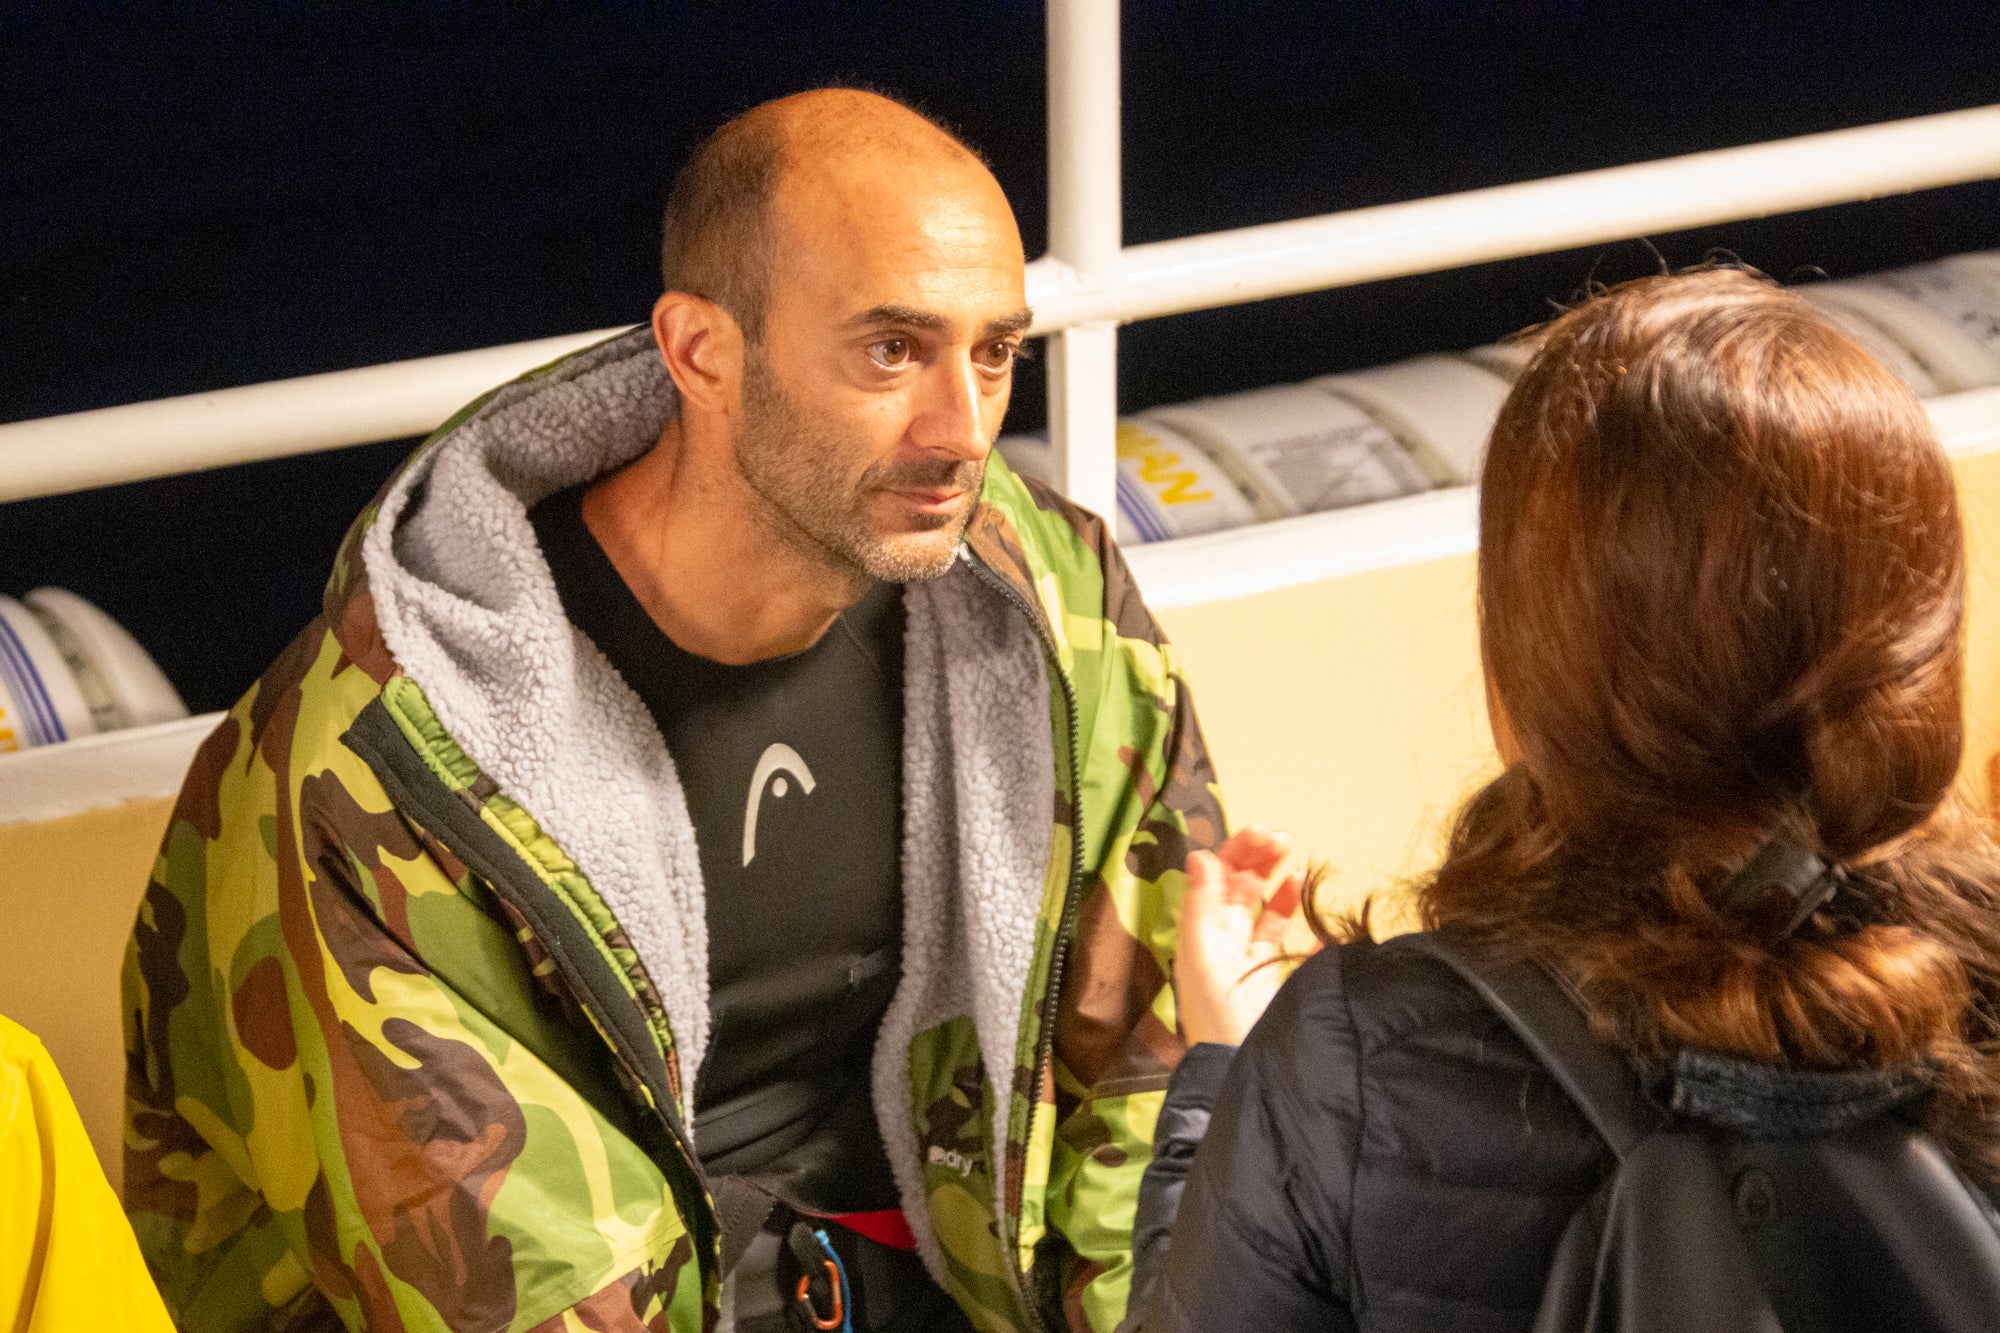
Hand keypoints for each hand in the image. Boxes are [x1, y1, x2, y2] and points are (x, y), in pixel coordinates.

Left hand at [1173, 827, 1309, 1046]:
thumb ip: (1201, 903)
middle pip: (1244, 891)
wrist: (1239, 1064)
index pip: (1220, 879)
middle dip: (1262, 861)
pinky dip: (1304, 933)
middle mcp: (1226, 942)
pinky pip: (1291, 950)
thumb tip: (1201, 855)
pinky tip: (1316, 922)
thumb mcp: (1201, 952)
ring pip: (1268, 915)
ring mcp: (1253, 962)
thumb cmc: (1215, 1010)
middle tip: (1286, 839)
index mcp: (1205, 931)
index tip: (1263, 831)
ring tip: (1299, 867)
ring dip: (1282, 888)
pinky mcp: (1278, 982)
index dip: (1238, 852)